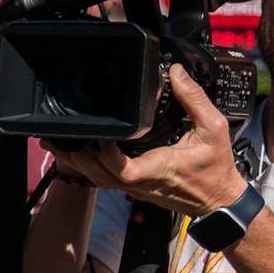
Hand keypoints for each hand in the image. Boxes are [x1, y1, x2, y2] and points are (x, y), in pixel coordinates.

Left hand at [52, 66, 249, 220]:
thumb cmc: (216, 168)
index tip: (101, 134)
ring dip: (75, 160)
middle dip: (73, 155)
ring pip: (95, 178)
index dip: (105, 153)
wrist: (218, 199)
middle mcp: (139, 181)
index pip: (121, 168)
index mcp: (156, 169)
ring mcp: (133, 188)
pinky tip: (77, 149)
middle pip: (95, 174)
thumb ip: (194, 99)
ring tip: (55, 141)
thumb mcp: (214, 128)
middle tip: (55, 135)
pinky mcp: (132, 188)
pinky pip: (103, 178)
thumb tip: (176, 72)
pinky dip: (87, 165)